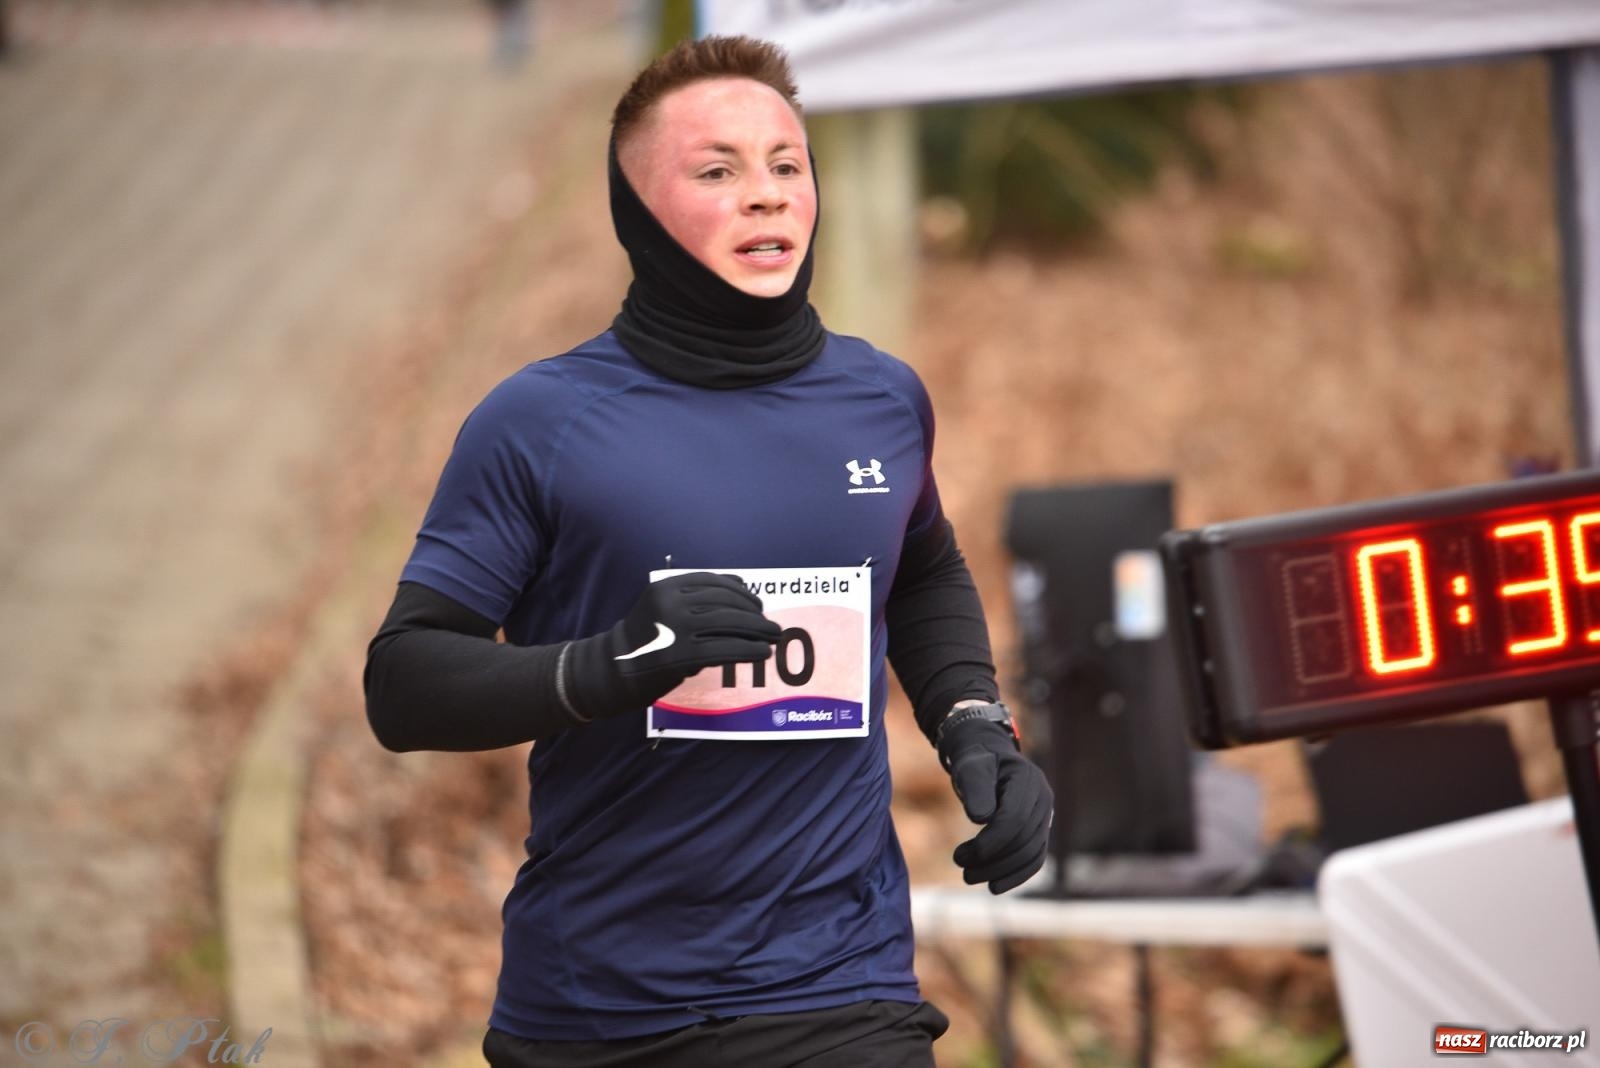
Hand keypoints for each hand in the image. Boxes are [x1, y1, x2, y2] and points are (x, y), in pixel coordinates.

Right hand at [565, 572, 780, 719]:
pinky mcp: (682, 655)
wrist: (611, 669)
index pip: (713, 582)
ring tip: (773, 637)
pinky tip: (763, 653)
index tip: (757, 603)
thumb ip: (696, 598)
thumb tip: (744, 590)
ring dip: (757, 630)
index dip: (741, 591)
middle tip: (771, 624)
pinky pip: (724, 649)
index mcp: (667, 586)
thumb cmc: (645, 639)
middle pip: (725, 602)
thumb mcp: (663, 608)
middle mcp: (672, 602)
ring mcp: (676, 628)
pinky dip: (749, 650)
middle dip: (754, 613)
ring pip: (729, 623)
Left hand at [938, 716, 1052, 893]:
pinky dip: (1016, 875)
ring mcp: (1045, 816)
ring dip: (1001, 871)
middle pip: (1024, 840)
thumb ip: (975, 789)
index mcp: (1028, 780)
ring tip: (969, 876)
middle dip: (991, 860)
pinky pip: (1034, 858)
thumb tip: (981, 819)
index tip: (960, 856)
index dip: (990, 843)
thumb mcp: (969, 767)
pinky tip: (994, 886)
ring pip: (1031, 854)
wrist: (987, 755)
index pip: (1015, 819)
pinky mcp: (1040, 830)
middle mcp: (1044, 799)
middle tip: (960, 867)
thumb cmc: (975, 761)